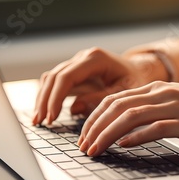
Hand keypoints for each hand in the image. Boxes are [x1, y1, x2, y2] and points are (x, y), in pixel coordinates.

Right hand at [32, 47, 168, 124]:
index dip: (56, 98)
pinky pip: (55, 82)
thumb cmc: (135, 80)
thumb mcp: (124, 92)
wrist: (140, 70)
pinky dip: (49, 97)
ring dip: (43, 98)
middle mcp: (83, 57)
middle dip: (44, 100)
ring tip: (39, 120)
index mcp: (95, 58)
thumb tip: (73, 108)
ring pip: (51, 78)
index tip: (51, 117)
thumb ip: (100, 99)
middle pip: (54, 76)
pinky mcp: (75, 71)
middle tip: (39, 122)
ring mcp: (77, 62)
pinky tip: (46, 113)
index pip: (67, 77)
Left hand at [78, 81, 178, 155]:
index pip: (114, 99)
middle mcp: (161, 93)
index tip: (84, 134)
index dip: (94, 117)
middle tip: (83, 145)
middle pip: (117, 107)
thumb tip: (122, 128)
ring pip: (130, 117)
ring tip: (95, 148)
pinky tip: (123, 146)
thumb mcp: (173, 101)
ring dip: (108, 134)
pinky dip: (136, 137)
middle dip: (94, 127)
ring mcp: (173, 106)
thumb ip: (149, 108)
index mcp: (155, 87)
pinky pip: (155, 128)